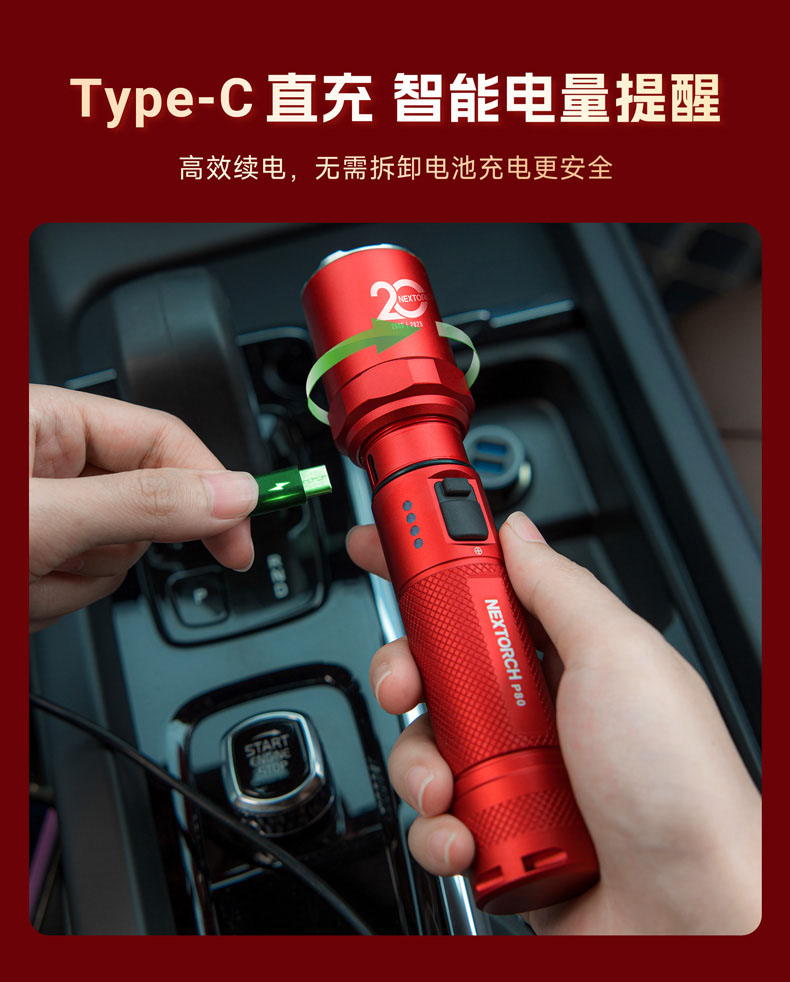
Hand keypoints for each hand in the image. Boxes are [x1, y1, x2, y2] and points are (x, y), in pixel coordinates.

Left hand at [29, 384, 259, 631]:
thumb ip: (143, 504)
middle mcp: (49, 463)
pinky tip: (14, 593)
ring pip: (111, 557)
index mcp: (51, 422)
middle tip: (59, 555)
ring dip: (69, 583)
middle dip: (107, 548)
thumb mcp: (46, 517)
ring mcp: (42, 515)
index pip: (162, 439)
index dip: (210, 487)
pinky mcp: (32, 558)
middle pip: (143, 508)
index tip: (240, 537)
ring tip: (21, 577)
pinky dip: (46, 601)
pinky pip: (78, 585)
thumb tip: (233, 495)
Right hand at [347, 513, 760, 934]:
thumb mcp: (619, 654)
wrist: (688, 913)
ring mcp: (509, 774)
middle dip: (403, 670)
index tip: (380, 543)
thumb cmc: (677, 782)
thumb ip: (558, 586)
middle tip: (408, 680)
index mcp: (559, 655)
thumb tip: (516, 532)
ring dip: (418, 765)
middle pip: (430, 666)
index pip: (477, 591)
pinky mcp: (493, 833)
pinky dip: (436, 830)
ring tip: (452, 786)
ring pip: (418, 745)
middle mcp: (530, 711)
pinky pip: (430, 819)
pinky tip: (468, 836)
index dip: (424, 564)